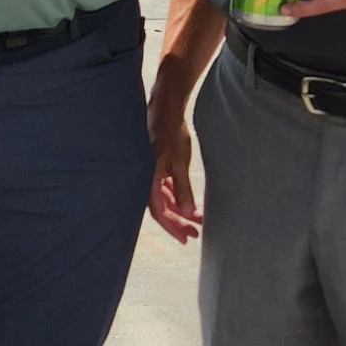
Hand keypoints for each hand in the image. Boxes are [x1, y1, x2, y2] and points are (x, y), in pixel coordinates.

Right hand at [147, 94, 200, 243]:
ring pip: (165, 199)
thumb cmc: (171, 131)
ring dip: (179, 210)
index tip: (186, 237)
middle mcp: (148, 178)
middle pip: (162, 208)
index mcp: (149, 178)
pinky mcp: (158, 167)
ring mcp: (152, 173)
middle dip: (178, 221)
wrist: (166, 109)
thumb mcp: (179, 161)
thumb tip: (187, 212)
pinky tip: (188, 203)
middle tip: (195, 233)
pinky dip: (177, 197)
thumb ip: (182, 188)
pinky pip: (166, 189)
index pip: (159, 210)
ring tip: (197, 220)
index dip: (172, 226)